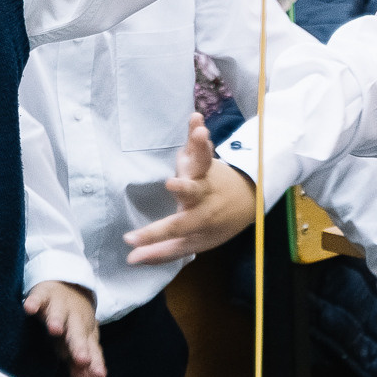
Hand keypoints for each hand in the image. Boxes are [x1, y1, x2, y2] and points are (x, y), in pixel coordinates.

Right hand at [25, 280, 103, 376]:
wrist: (67, 283)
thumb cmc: (72, 322)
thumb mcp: (78, 345)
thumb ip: (83, 370)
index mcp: (86, 333)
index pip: (91, 349)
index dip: (95, 362)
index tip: (99, 375)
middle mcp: (75, 320)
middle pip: (78, 333)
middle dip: (79, 346)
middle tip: (81, 360)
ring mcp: (59, 306)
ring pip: (59, 313)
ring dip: (57, 320)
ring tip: (54, 330)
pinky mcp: (43, 294)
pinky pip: (38, 298)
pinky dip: (34, 302)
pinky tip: (29, 309)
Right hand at [125, 112, 261, 264]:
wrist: (247, 199)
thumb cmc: (215, 223)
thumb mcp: (194, 242)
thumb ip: (163, 251)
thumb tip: (131, 259)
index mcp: (198, 219)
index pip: (173, 229)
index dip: (152, 236)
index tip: (129, 240)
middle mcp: (202, 197)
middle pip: (193, 192)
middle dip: (183, 188)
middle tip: (173, 184)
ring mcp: (205, 175)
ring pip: (203, 162)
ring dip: (200, 148)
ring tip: (200, 134)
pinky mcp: (205, 159)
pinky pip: (201, 144)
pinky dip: (196, 130)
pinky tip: (195, 117)